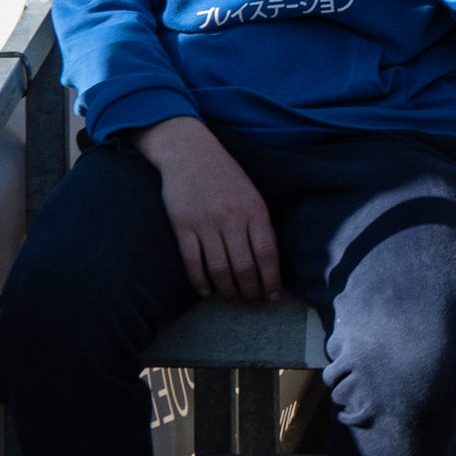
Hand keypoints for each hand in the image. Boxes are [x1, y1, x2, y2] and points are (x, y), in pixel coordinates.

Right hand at [134, 117, 281, 301]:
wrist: (189, 151)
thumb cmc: (224, 174)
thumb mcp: (251, 194)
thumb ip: (259, 223)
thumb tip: (268, 259)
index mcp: (254, 209)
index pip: (267, 254)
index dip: (271, 280)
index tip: (273, 297)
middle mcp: (232, 218)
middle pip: (244, 267)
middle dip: (251, 291)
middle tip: (253, 304)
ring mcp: (205, 223)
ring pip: (220, 269)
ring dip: (228, 291)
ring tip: (234, 300)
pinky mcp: (182, 225)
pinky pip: (192, 261)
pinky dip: (200, 281)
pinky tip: (206, 292)